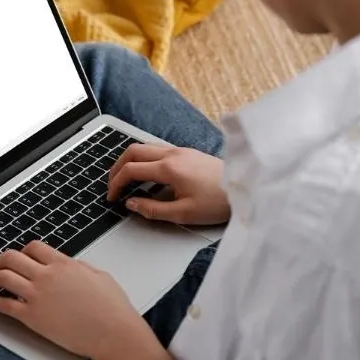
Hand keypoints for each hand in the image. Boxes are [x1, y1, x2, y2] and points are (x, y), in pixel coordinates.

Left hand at [0, 242, 146, 359]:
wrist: (112, 333)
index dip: (23, 250)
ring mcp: (37, 296)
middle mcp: (46, 276)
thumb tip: (71, 266)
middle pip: (12, 258)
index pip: (33, 247)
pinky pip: (4, 305)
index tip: (19, 256)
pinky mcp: (31, 317)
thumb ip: (81, 268)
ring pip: (3, 278)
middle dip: (0, 260)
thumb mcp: (99, 276)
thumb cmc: (112, 308)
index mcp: (63, 264)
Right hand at [107, 144, 229, 224]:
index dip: (116, 184)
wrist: (246, 188)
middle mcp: (172, 154)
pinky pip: (157, 149)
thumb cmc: (219, 201)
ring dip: (130, 160)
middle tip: (112, 184)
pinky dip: (144, 159)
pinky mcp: (188, 153)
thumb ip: (152, 209)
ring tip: (125, 178)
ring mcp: (181, 150)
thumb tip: (132, 204)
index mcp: (169, 168)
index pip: (130, 170)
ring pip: (145, 147)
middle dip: (117, 167)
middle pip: (133, 152)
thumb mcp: (183, 213)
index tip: (112, 197)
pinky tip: (148, 174)